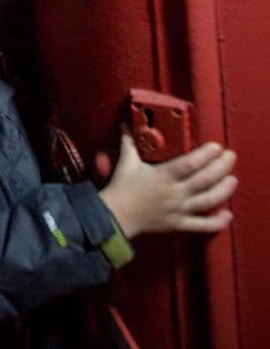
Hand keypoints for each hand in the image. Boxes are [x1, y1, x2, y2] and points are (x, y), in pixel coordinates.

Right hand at [100, 129, 236, 239]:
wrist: (114, 216)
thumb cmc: (121, 187)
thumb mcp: (127, 161)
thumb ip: (129, 141)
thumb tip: (126, 122)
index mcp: (163, 176)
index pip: (190, 164)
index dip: (206, 155)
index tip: (217, 146)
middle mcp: (175, 193)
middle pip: (204, 180)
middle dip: (221, 168)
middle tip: (231, 156)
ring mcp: (178, 210)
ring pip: (208, 201)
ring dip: (224, 190)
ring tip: (233, 179)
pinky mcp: (178, 224)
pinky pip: (202, 225)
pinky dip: (217, 222)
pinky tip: (228, 215)